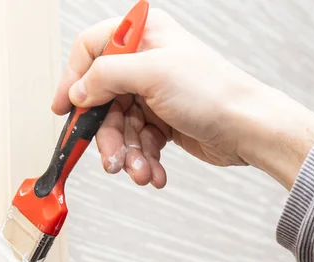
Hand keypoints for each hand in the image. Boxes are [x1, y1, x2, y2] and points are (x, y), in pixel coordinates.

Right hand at [52, 9, 313, 188]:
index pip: (92, 49)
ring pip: (121, 127)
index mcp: (144, 36)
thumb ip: (107, 76)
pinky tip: (153, 173)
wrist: (249, 129)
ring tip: (140, 172)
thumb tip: (78, 90)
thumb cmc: (214, 93)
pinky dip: (143, 160)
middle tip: (111, 158)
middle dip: (108, 134)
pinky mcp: (164, 122)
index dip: (74, 79)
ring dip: (128, 154)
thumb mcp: (153, 74)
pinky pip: (139, 143)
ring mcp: (154, 95)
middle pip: (103, 98)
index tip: (64, 108)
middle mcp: (147, 64)